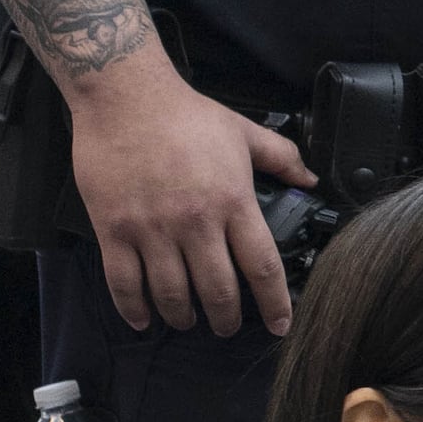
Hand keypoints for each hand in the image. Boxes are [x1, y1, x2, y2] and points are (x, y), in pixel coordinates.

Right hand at [67, 59, 313, 336]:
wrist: (124, 95)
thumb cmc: (184, 114)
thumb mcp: (243, 131)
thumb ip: (281, 158)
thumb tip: (309, 180)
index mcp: (233, 201)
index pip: (262, 266)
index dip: (275, 304)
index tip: (279, 325)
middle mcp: (195, 221)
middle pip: (218, 290)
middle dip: (225, 319)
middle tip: (225, 326)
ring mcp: (152, 228)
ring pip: (172, 294)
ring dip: (182, 317)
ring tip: (187, 320)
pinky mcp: (114, 229)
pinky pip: (124, 283)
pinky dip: (134, 309)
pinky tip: (143, 319)